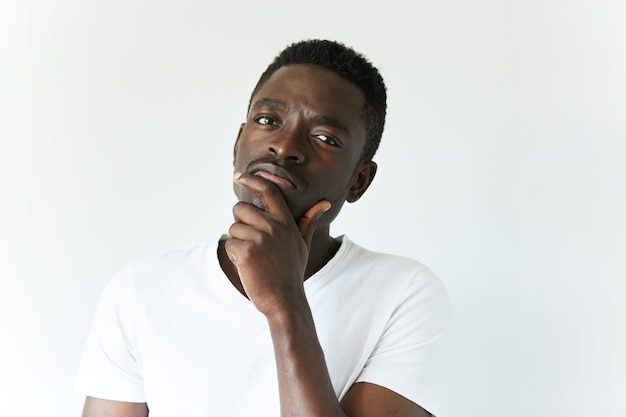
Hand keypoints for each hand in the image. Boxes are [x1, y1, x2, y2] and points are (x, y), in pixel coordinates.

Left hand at [225, 172, 329, 315]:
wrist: (285, 300)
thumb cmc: (291, 271)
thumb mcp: (303, 244)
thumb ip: (309, 221)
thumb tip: (325, 203)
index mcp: (286, 222)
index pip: (268, 191)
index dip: (252, 180)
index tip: (239, 176)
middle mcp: (273, 226)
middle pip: (240, 208)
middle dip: (240, 223)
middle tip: (252, 242)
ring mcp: (260, 239)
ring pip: (233, 228)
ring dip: (238, 242)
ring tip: (254, 258)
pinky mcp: (246, 252)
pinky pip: (230, 245)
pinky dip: (235, 256)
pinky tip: (248, 267)